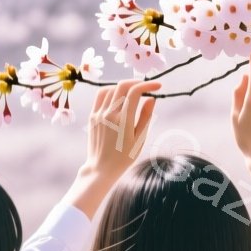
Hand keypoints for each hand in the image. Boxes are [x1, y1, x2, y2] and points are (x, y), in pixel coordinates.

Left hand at [67, 79, 159, 217]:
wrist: (101, 168)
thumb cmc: (124, 157)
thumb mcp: (140, 139)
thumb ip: (146, 117)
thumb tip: (151, 98)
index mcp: (123, 121)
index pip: (135, 92)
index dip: (148, 85)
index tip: (158, 86)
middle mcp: (109, 114)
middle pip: (122, 86)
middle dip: (137, 82)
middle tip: (147, 86)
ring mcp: (98, 114)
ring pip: (110, 88)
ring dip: (123, 86)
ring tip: (134, 91)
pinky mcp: (92, 116)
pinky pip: (101, 96)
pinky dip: (111, 91)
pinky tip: (119, 96)